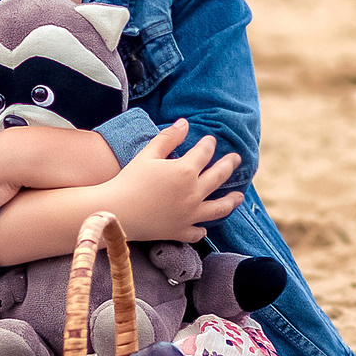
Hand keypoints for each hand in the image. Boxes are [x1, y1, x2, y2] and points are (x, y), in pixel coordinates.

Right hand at [106, 120, 243, 243]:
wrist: (116, 211)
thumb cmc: (129, 180)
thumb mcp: (148, 154)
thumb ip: (168, 138)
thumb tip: (185, 123)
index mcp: (185, 171)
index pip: (204, 153)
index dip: (208, 144)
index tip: (210, 140)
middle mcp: (194, 193)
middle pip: (219, 176)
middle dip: (229, 165)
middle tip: (237, 159)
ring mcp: (190, 214)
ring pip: (219, 208)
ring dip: (231, 201)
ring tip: (239, 196)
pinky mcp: (180, 231)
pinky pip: (197, 232)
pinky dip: (202, 229)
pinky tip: (205, 226)